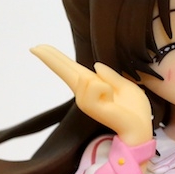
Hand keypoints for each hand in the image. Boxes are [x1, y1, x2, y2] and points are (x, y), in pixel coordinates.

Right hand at [30, 45, 151, 144]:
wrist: (140, 127)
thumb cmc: (134, 110)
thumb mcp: (125, 86)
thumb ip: (110, 76)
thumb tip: (95, 65)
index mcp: (93, 85)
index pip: (71, 68)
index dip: (55, 57)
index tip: (39, 47)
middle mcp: (85, 92)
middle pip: (64, 70)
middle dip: (50, 57)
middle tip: (34, 45)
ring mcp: (85, 100)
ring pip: (83, 77)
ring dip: (102, 82)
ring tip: (112, 97)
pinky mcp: (90, 106)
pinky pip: (95, 85)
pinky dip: (107, 89)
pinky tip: (111, 101)